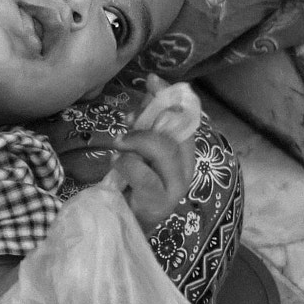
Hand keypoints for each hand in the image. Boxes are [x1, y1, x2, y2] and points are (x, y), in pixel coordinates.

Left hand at [93, 78, 201, 230]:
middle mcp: (185, 170)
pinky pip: (143, 174)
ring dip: (135, 144)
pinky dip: (126, 165)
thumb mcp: (138, 150)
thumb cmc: (130, 186)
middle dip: (146, 125)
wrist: (123, 224)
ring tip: (119, 149)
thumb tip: (144, 96)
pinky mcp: (159, 202)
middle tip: (123, 131)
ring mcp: (175, 188)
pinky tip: (117, 165)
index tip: (152, 80)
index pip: (186, 119)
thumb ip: (143, 127)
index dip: (170, 97)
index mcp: (184, 155)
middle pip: (174, 134)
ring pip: (162, 151)